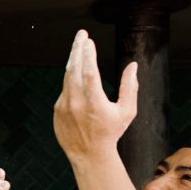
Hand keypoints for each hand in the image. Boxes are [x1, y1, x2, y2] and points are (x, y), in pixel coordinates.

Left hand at [53, 29, 137, 162]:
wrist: (89, 155)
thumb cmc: (111, 132)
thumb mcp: (127, 111)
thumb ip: (131, 87)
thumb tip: (133, 65)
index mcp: (94, 103)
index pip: (89, 73)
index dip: (88, 55)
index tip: (89, 41)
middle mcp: (76, 104)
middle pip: (74, 70)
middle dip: (77, 49)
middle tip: (82, 34)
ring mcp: (64, 107)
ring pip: (67, 77)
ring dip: (73, 60)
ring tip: (79, 46)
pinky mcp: (57, 110)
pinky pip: (65, 89)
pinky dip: (71, 78)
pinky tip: (77, 70)